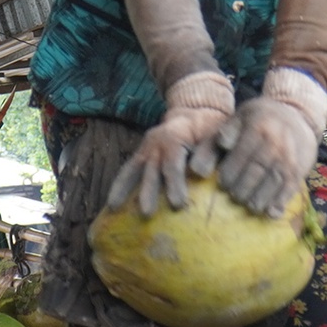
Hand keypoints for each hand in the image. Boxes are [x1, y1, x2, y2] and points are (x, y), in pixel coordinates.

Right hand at [108, 101, 231, 216]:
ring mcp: (146, 147)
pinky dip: (119, 185)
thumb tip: (200, 173)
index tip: (178, 205)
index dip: (174, 183)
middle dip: (147, 192)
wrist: (197, 113)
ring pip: (133, 168)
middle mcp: (155, 141)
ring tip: (113, 208)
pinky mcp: (142, 154)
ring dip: (124, 189)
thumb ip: (208, 152)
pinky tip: (111, 204)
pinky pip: (128, 170)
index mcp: (174, 135)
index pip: (172, 163)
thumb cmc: (211, 128)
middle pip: (150, 168)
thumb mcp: (215, 135)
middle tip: (147, 214)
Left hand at [194, 93, 321, 219]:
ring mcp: (290, 157)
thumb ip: (218, 139)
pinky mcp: (299, 170)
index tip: (222, 183)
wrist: (296, 116)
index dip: (230, 172)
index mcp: (257, 128)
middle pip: (257, 171)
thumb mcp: (237, 120)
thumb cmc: (258, 121)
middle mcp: (276, 142)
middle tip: (234, 195)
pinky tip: (270, 213)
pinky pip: (290, 188)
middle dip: (242, 188)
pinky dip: (280, 203)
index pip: (241, 155)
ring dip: (259, 198)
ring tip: (248, 204)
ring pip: (274, 182)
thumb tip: (202, 164)